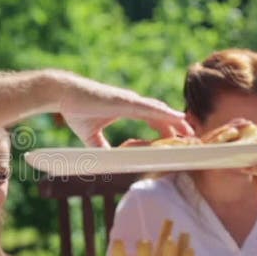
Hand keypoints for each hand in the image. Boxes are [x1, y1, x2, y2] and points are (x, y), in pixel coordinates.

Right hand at [59, 75, 192, 146]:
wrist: (63, 94)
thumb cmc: (76, 109)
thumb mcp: (91, 135)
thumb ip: (101, 146)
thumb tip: (105, 161)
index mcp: (127, 109)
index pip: (154, 118)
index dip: (167, 128)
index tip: (179, 139)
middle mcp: (132, 102)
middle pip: (161, 114)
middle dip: (178, 126)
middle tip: (193, 138)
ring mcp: (129, 100)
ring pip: (159, 110)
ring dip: (176, 120)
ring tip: (191, 130)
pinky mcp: (124, 100)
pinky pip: (149, 108)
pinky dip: (164, 113)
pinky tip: (178, 118)